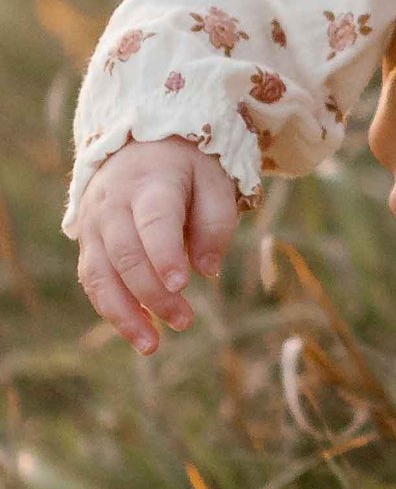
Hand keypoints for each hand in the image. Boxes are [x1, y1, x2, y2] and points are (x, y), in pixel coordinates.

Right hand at [74, 138, 237, 352]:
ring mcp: (95, 224)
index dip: (164, 254)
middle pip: (125, 254)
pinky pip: (94, 280)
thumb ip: (215, 223)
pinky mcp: (88, 241)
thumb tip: (207, 270)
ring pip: (100, 274)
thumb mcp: (214, 181)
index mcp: (150, 182)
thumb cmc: (188, 167)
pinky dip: (112, 309)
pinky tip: (138, 331)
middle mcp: (113, 204)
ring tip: (151, 345)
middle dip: (152, 293)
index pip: (154, 222)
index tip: (182, 284)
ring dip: (124, 314)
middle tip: (184, 321)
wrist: (141, 143)